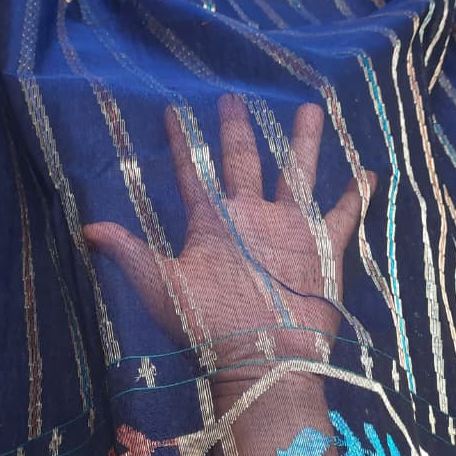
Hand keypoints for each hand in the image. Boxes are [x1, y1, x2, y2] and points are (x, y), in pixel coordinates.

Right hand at [84, 94, 372, 367]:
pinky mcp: (327, 248)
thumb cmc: (209, 326)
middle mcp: (255, 212)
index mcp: (213, 220)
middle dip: (236, 127)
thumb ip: (127, 253)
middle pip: (244, 160)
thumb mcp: (159, 289)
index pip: (192, 170)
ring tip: (312, 109)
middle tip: (234, 98)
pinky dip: (357, 194)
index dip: (181, 140)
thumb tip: (86, 227)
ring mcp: (295, 226)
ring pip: (299, 172)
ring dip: (305, 140)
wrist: (267, 357)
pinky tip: (369, 172)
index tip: (173, 110)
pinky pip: (347, 214)